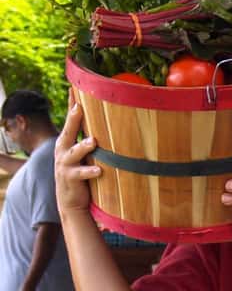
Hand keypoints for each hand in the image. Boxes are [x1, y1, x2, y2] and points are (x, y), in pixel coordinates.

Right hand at [54, 99, 100, 213]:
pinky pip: (81, 174)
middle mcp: (63, 150)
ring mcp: (65, 164)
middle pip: (68, 132)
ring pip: (74, 152)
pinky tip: (100, 170)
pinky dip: (90, 171)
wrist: (71, 201)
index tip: (74, 88)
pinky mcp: (70, 179)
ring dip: (83, 146)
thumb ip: (91, 141)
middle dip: (73, 119)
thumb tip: (110, 125)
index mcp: (66, 142)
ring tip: (93, 141)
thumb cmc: (82, 174)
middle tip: (79, 107)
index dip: (72, 105)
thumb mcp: (84, 155)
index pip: (70, 121)